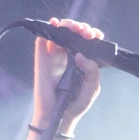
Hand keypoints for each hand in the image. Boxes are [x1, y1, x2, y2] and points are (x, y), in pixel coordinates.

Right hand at [27, 17, 103, 137]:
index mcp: (83, 61)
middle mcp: (69, 56)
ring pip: (59, 33)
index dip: (92, 35)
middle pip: (73, 34)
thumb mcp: (92, 87)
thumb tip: (81, 55)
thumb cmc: (76, 103)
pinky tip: (54, 24)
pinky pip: (42, 42)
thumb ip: (92, 71)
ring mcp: (55, 57)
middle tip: (86, 32)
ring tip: (75, 28)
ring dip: (67, 25)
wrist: (58, 115)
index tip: (96, 36)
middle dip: (80, 27)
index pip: (87, 42)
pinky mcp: (42, 60)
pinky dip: (47, 30)